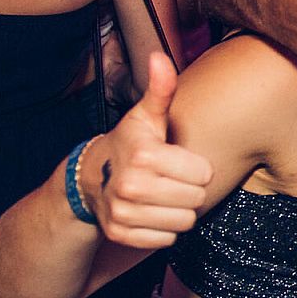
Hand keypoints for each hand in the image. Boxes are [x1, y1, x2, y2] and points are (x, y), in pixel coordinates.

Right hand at [87, 53, 213, 247]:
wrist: (92, 178)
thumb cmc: (131, 144)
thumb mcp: (147, 117)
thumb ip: (161, 90)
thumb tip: (160, 57)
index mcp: (144, 154)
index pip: (204, 174)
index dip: (197, 168)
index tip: (179, 161)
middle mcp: (130, 185)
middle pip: (196, 200)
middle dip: (190, 190)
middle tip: (171, 180)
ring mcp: (123, 212)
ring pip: (184, 222)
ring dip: (178, 211)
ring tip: (162, 195)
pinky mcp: (120, 234)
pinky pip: (167, 240)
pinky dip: (163, 229)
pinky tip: (151, 212)